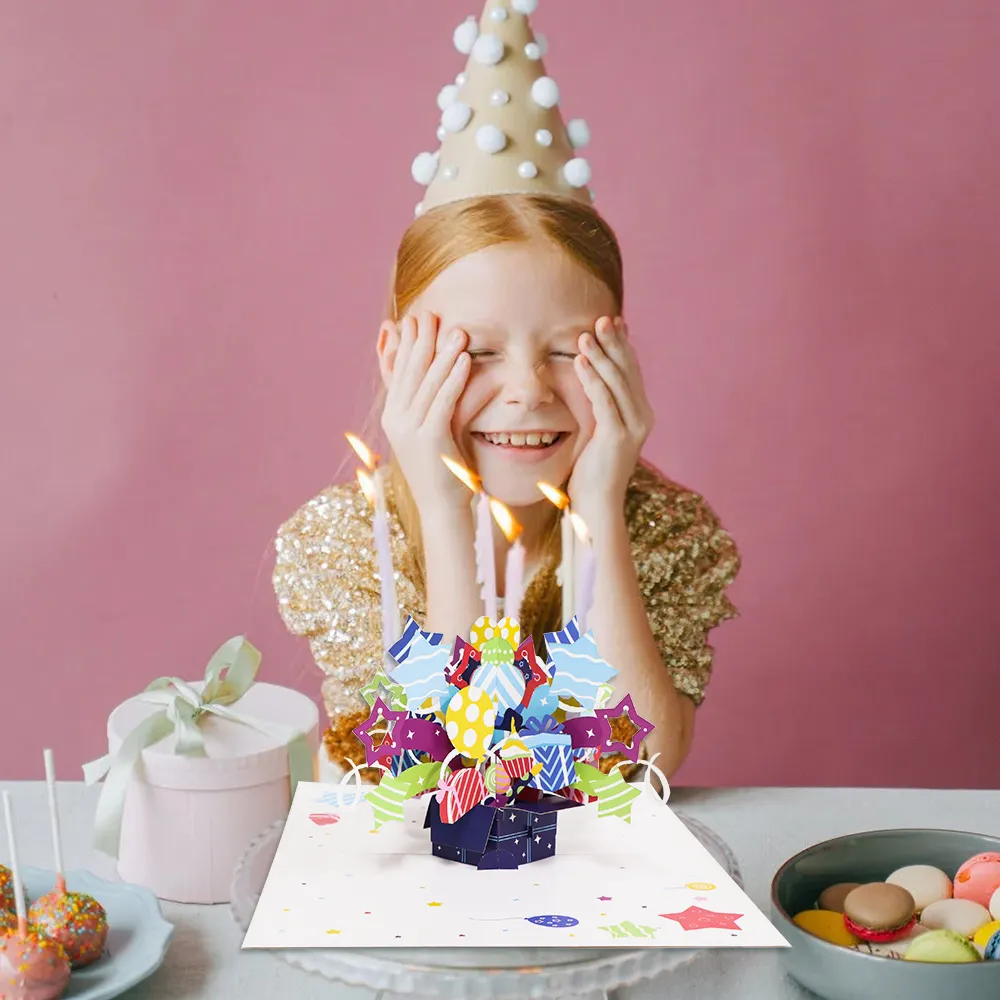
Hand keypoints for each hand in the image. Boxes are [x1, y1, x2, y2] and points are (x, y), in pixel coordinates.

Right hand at [380, 311, 472, 513]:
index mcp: (392, 416)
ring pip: (426, 382)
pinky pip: (442, 401)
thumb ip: (432, 403)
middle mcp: (395, 420)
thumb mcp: (433, 430)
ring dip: (442, 353)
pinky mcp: (428, 439)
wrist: (442, 508)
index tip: (415, 319)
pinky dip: (454, 378)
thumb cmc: (443, 470)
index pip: (396, 371)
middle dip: (422, 341)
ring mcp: (409, 430)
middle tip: (434, 314)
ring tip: (457, 330)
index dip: (405, 344)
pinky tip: (464, 360)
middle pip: (409, 371)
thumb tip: (441, 376)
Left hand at [567, 316, 653, 528]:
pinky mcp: (617, 437)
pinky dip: (592, 378)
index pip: (632, 372)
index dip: (623, 346)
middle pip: (628, 371)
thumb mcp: (598, 431)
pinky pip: (604, 400)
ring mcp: (633, 427)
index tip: (613, 322)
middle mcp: (642, 417)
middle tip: (602, 319)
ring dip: (601, 355)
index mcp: (639, 414)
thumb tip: (590, 381)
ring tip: (586, 335)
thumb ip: (600, 407)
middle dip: (615, 343)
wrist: (597, 504)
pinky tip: (580, 361)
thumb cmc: (591, 470)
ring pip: (617, 382)